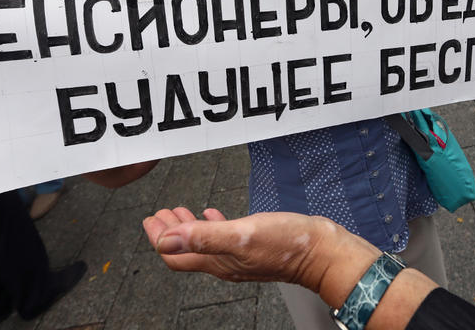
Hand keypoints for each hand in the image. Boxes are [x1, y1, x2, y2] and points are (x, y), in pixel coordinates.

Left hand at [143, 208, 377, 294]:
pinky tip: (215, 214)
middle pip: (187, 251)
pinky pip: (225, 237)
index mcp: (218, 261)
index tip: (151, 219)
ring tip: (180, 212)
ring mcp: (241, 255)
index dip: (159, 238)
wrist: (323, 252)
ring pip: (204, 243)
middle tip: (160, 213)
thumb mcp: (242, 234)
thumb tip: (165, 241)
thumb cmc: (288, 244)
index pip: (176, 256)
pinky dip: (213, 224)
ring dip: (188, 227)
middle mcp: (226, 263)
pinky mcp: (255, 246)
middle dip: (170, 231)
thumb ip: (203, 237)